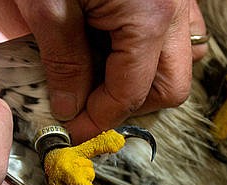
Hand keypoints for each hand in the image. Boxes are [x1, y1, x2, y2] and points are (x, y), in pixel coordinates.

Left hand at [14, 0, 206, 142]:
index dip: (99, 119)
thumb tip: (71, 107)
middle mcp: (175, 11)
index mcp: (148, 17)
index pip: (129, 92)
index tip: (73, 129)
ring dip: (144, 81)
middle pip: (169, 87)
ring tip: (105, 76)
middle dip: (130, 105)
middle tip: (92, 104)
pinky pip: (177, 36)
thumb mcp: (48, 4)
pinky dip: (151, 53)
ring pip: (179, 62)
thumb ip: (65, 62)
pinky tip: (119, 47)